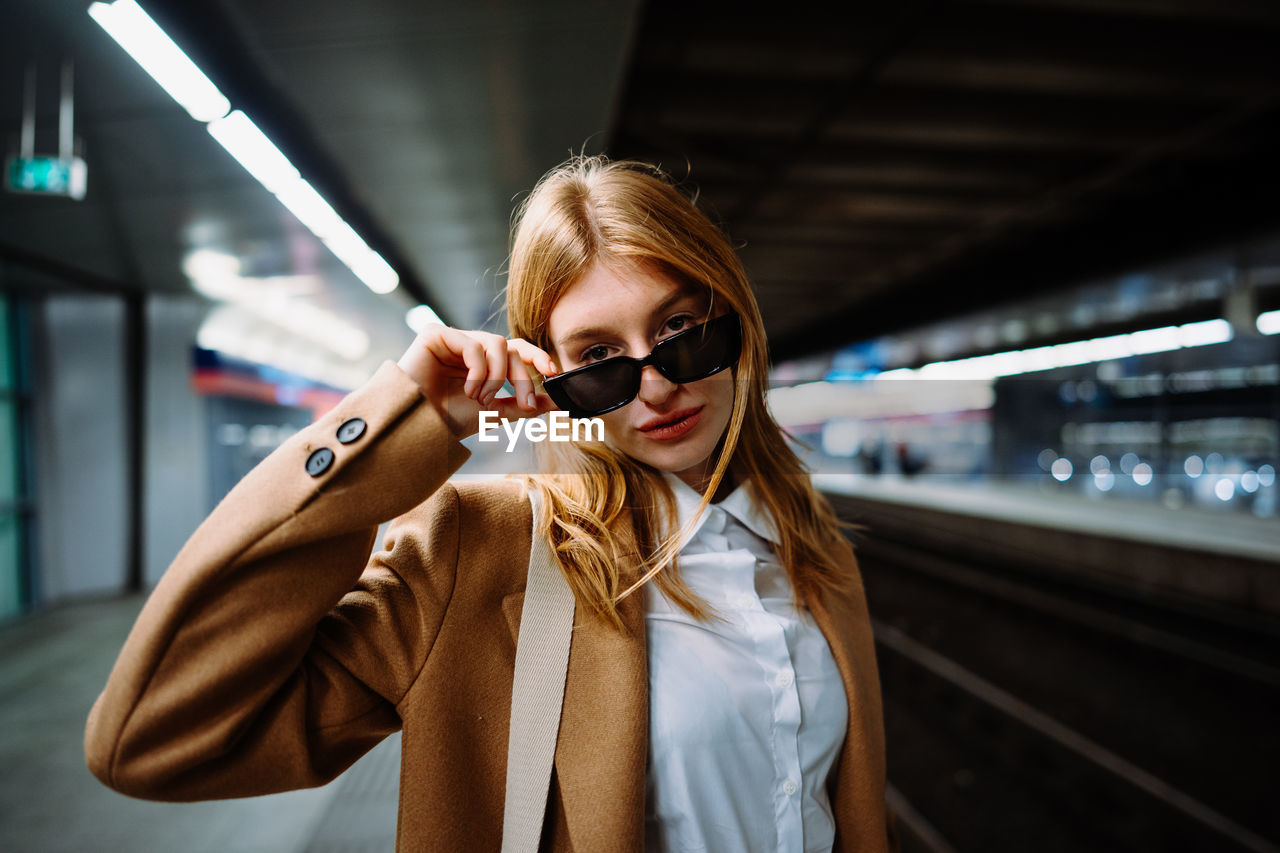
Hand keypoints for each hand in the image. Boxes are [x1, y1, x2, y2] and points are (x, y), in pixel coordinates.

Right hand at [396, 324, 559, 438]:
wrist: (415, 426)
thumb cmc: (447, 419)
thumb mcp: (494, 413)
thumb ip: (523, 405)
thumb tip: (556, 402)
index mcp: (483, 361)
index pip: (517, 350)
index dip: (537, 357)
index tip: (553, 373)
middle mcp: (470, 346)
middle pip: (511, 348)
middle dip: (522, 377)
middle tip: (526, 404)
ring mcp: (453, 338)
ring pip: (496, 344)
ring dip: (497, 377)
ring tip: (482, 400)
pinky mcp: (436, 333)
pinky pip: (473, 345)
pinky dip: (479, 372)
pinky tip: (468, 390)